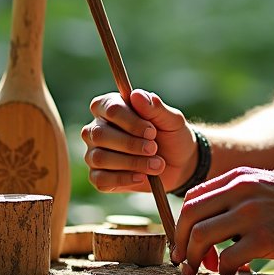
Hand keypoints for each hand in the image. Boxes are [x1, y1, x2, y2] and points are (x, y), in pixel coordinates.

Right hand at [82, 89, 196, 192]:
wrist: (179, 163)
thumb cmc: (171, 134)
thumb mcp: (171, 120)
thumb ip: (155, 107)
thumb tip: (136, 94)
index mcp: (111, 107)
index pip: (109, 108)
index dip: (130, 121)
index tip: (152, 131)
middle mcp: (97, 128)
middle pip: (100, 134)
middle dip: (130, 144)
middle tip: (154, 148)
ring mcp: (94, 153)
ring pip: (100, 157)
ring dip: (131, 162)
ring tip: (157, 165)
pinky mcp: (98, 176)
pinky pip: (101, 179)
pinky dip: (124, 179)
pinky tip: (142, 176)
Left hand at [171, 167, 273, 274]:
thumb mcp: (263, 186)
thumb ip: (236, 198)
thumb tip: (208, 227)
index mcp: (239, 177)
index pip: (193, 198)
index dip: (181, 224)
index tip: (184, 242)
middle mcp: (241, 190)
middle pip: (189, 216)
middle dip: (181, 243)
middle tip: (186, 261)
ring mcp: (251, 214)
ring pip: (200, 236)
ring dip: (195, 258)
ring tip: (206, 269)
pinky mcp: (264, 238)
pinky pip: (226, 258)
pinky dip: (222, 271)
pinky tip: (232, 273)